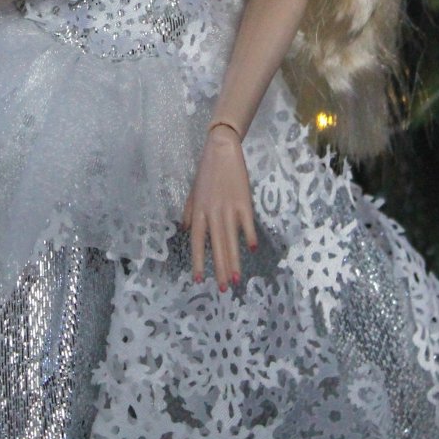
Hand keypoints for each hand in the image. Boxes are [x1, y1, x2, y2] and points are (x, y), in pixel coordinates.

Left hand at [182, 125, 257, 290]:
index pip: (198, 241)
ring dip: (234, 261)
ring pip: (230, 239)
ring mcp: (228, 207)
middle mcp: (212, 212)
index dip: (198, 261)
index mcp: (199, 211)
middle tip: (223, 289)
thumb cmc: (207, 171)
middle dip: (220, 269)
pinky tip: (252, 249)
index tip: (198, 280)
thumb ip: (189, 212)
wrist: (221, 149)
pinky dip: (248, 235)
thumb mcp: (193, 192)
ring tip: (237, 280)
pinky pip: (246, 222)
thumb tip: (187, 230)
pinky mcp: (243, 200)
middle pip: (216, 245)